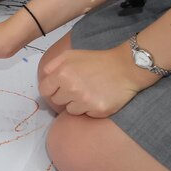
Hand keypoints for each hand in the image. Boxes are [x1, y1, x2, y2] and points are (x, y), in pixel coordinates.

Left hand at [38, 44, 152, 116]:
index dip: (51, 89)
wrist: (126, 68)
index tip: (58, 88)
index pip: (45, 90)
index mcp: (62, 74)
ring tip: (89, 92)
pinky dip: (90, 109)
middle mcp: (71, 89)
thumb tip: (44, 77)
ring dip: (77, 104)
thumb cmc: (97, 60)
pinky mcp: (98, 111)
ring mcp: (85, 101)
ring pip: (70, 110)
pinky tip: (98, 98)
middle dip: (64, 95)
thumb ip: (52, 65)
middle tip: (77, 87)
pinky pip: (86, 115)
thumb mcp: (70, 55)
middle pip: (57, 101)